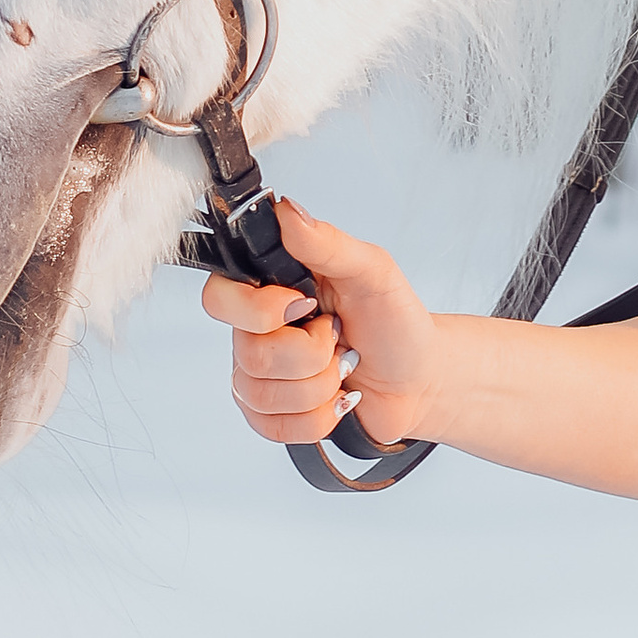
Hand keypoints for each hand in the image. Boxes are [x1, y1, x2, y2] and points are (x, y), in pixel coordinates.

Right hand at [199, 201, 445, 452]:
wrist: (420, 379)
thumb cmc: (395, 322)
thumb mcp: (372, 271)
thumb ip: (327, 242)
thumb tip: (286, 210)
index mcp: (269, 289)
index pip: (218, 298)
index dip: (259, 310)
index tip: (306, 306)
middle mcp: (255, 332)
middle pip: (250, 355)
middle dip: (313, 354)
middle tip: (340, 337)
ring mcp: (260, 377)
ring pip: (263, 395)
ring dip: (322, 386)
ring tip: (345, 367)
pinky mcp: (272, 417)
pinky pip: (275, 428)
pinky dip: (320, 417)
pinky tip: (338, 400)